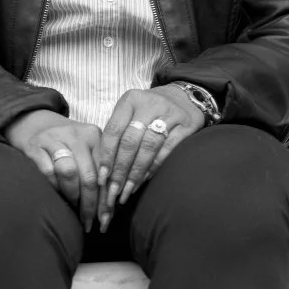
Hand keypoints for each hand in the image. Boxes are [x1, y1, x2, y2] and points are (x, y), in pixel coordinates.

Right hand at [5, 111, 104, 213]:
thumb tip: (109, 210)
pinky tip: (57, 195)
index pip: (106, 172)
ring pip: (69, 173)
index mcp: (94, 136)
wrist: (33, 123)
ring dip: (73, 195)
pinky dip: (54, 187)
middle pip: (89, 175)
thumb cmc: (66, 145)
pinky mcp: (34, 147)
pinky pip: (48, 173)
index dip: (106, 198)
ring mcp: (54, 139)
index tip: (106, 220)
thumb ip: (99, 172)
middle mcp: (76, 135)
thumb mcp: (86, 150)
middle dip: (90, 204)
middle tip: (89, 222)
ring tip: (74, 207)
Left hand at [97, 85, 207, 223]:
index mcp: (130, 100)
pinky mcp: (186, 125)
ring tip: (128, 190)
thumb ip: (117, 133)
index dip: (106, 156)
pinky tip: (145, 179)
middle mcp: (149, 104)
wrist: (183, 97)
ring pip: (148, 147)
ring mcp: (169, 114)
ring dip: (136, 172)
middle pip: (130, 141)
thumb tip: (103, 169)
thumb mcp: (130, 112)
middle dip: (120, 169)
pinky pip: (167, 150)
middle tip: (113, 190)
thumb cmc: (149, 111)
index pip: (113, 130)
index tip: (102, 177)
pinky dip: (154, 167)